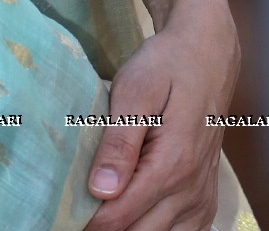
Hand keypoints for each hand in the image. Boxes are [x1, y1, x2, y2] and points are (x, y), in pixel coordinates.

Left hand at [84, 0, 240, 230]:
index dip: (87, 222)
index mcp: (172, 165)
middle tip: (73, 211)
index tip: (61, 213)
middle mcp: (191, 191)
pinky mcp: (206, 198)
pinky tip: (134, 214)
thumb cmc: (165, 66)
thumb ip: (120, 142)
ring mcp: (202, 198)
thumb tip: (101, 189)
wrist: (206, 55)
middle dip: (104, 227)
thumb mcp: (135, 91)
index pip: (121, 216)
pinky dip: (155, 229)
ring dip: (131, 229)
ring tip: (97, 211)